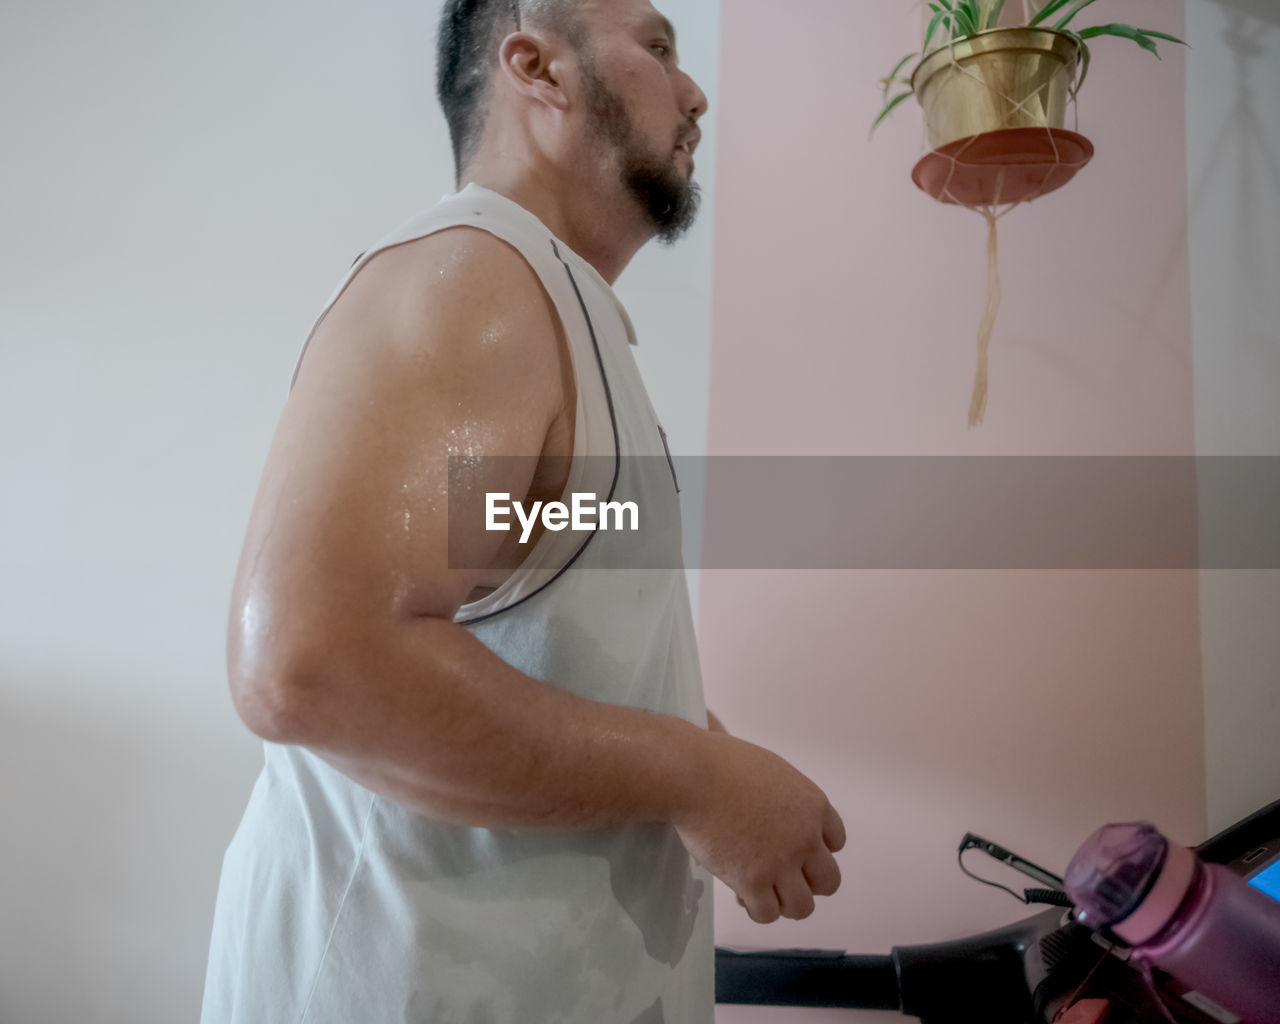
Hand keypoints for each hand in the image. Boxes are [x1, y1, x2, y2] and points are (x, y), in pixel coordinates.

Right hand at [673, 732, 844, 922]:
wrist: (693, 774)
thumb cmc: (721, 761)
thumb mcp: (770, 770)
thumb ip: (783, 797)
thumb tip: (772, 811)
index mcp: (813, 805)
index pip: (836, 843)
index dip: (814, 850)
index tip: (795, 851)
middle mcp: (806, 838)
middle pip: (828, 881)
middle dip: (806, 882)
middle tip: (780, 877)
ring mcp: (781, 863)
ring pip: (802, 907)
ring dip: (783, 902)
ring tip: (762, 892)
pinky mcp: (753, 882)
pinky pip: (767, 914)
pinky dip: (756, 909)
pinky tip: (741, 894)